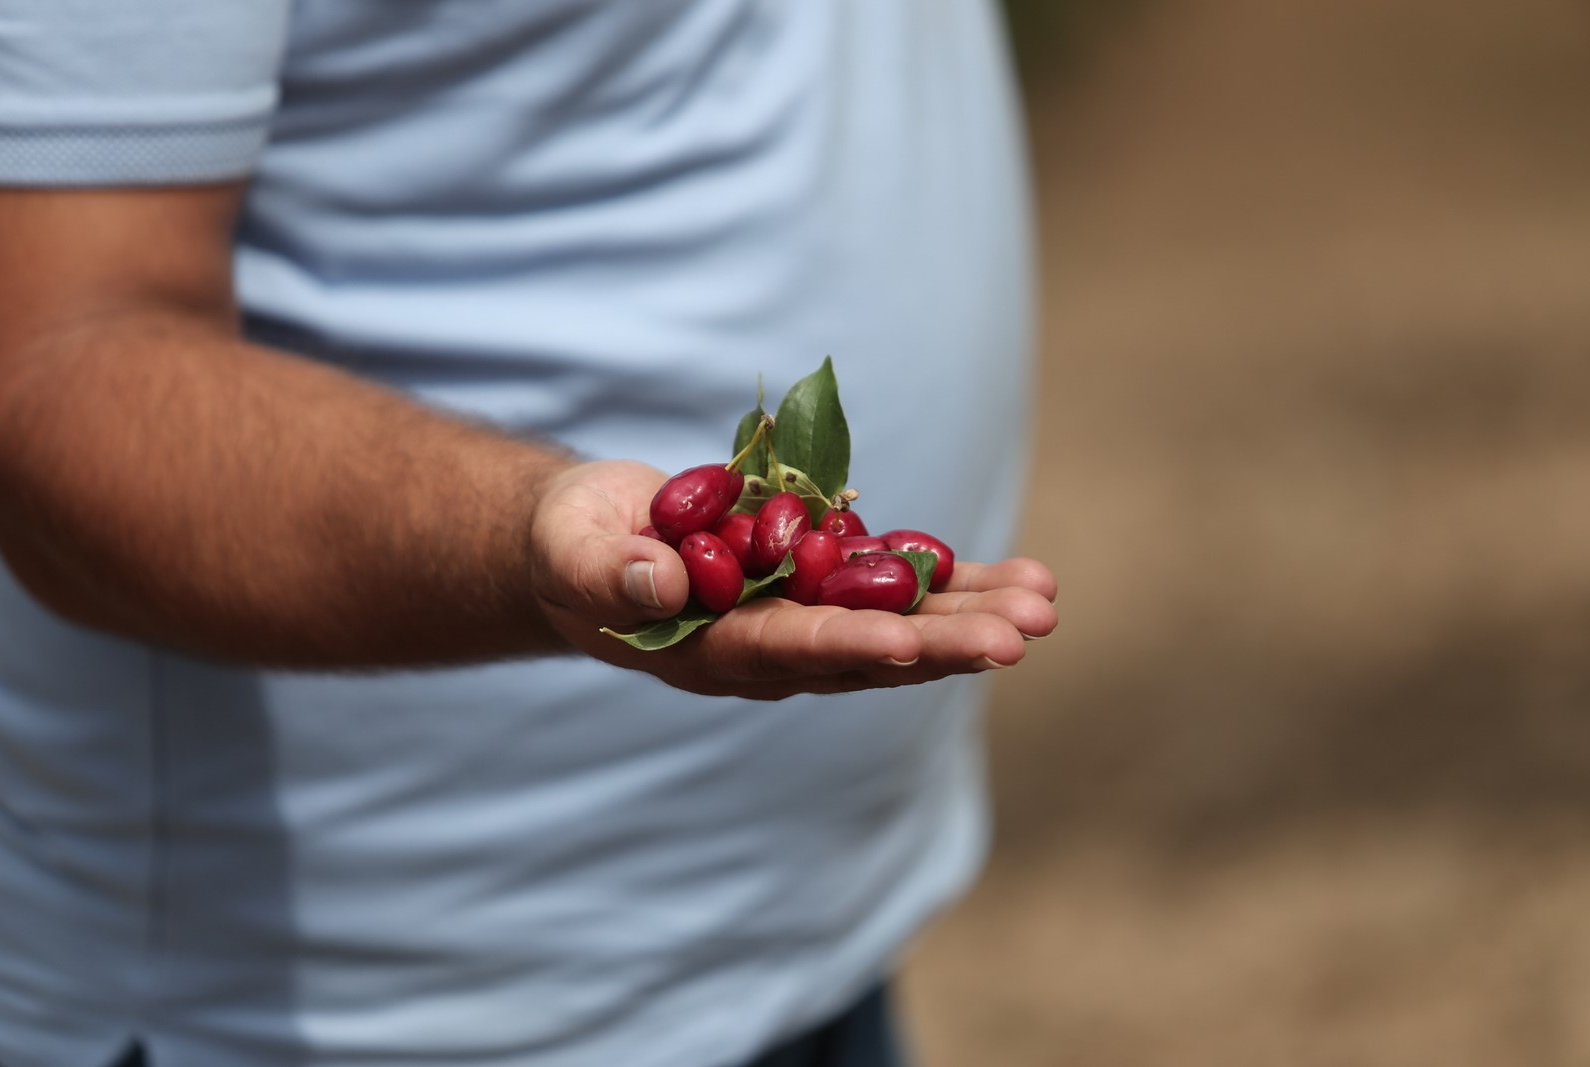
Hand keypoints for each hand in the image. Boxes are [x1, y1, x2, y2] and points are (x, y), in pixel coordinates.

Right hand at [529, 460, 1057, 699]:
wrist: (592, 541)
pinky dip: (954, 581)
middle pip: (871, 649)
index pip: (794, 650)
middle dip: (947, 640)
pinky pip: (896, 587)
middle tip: (1024, 631)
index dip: (858, 644)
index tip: (923, 644)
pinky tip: (1016, 577)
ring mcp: (803, 618)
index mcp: (714, 650)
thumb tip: (660, 581)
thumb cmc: (574, 546)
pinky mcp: (821, 584)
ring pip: (900, 621)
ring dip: (971, 613)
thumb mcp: (575, 550)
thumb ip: (611, 570)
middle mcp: (773, 649)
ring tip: (1045, 600)